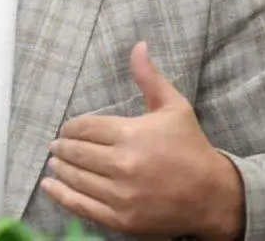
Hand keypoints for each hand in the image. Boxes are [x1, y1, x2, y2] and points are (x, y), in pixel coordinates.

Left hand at [41, 41, 243, 239]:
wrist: (214, 196)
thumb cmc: (191, 148)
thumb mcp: (174, 107)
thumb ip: (149, 78)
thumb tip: (138, 46)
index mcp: (131, 135)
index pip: (83, 128)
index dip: (70, 128)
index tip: (68, 130)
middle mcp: (123, 165)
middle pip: (75, 152)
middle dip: (62, 147)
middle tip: (57, 146)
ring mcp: (122, 195)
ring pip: (75, 177)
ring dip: (60, 168)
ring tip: (55, 163)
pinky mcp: (122, 219)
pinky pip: (81, 205)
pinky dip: (60, 194)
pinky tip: (50, 185)